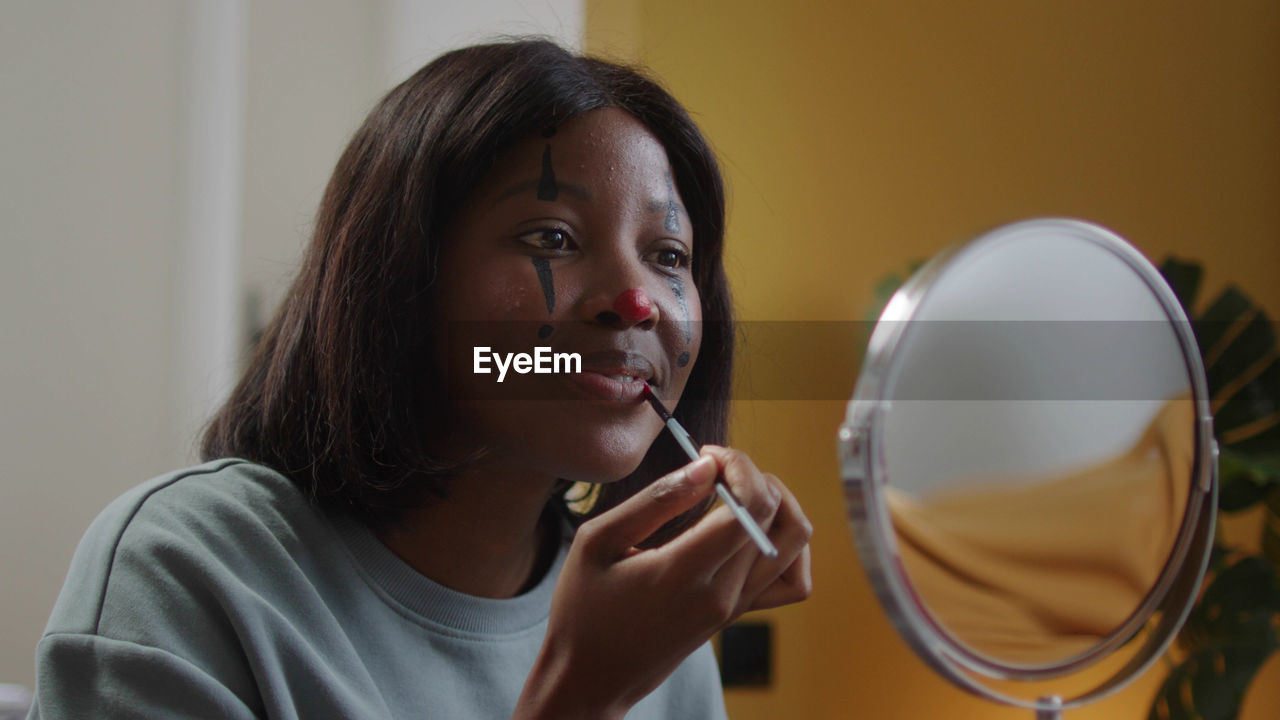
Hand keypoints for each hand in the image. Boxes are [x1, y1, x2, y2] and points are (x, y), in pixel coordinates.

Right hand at [513, 446, 811, 719]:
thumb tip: (706, 466)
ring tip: (736, 493)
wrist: (591, 677)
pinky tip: (751, 531)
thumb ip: (657, 500)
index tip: (706, 454)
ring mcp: (737, 607)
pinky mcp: (739, 614)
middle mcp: (723, 593)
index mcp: (686, 573)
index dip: (738, 465)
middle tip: (712, 468)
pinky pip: (792, 579)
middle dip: (751, 474)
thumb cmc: (583, 609)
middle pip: (777, 515)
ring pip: (796, 542)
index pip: (751, 506)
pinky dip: (787, 546)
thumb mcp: (599, 542)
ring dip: (778, 503)